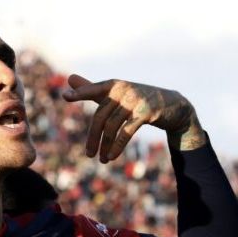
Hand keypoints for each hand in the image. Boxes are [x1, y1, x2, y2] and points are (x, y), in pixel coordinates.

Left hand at [62, 75, 205, 161]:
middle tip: (89, 154)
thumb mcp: (114, 93)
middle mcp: (123, 90)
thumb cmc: (137, 100)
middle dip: (93, 137)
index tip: (65, 97)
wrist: (172, 105)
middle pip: (100, 116)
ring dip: (105, 145)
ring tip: (102, 159)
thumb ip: (92, 89)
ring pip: (112, 126)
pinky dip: (117, 146)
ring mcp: (136, 100)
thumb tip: (69, 77)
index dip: (80, 93)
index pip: (93, 89)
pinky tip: (111, 156)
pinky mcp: (147, 112)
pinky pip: (127, 131)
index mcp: (113, 85)